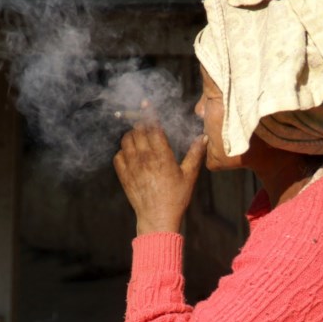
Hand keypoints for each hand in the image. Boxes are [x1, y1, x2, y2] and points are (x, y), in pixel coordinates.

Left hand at [113, 111, 206, 234]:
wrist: (158, 218)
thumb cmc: (176, 198)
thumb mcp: (189, 176)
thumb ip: (195, 154)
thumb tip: (204, 137)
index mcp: (161, 155)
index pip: (152, 126)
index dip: (149, 113)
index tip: (147, 104)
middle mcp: (144, 158)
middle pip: (137, 130)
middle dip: (141, 124)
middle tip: (146, 124)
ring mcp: (132, 166)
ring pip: (126, 140)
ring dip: (132, 136)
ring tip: (140, 138)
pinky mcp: (124, 175)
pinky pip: (118, 156)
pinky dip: (123, 151)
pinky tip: (131, 155)